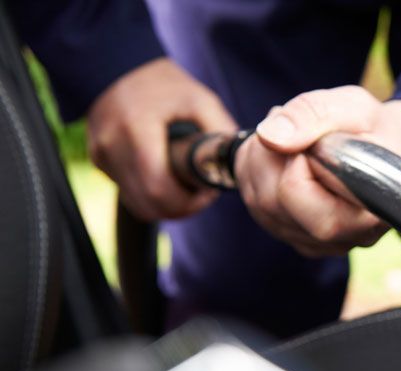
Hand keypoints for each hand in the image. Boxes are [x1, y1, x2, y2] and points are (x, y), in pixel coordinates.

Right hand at [87, 57, 236, 220]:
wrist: (119, 67)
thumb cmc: (166, 85)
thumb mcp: (201, 100)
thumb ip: (220, 131)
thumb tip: (236, 164)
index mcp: (137, 128)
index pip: (159, 189)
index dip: (189, 203)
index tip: (208, 193)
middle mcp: (112, 145)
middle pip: (148, 204)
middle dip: (181, 208)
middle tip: (201, 195)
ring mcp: (101, 154)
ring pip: (138, 205)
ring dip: (166, 205)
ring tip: (186, 187)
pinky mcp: (98, 160)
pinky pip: (128, 194)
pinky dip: (150, 196)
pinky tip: (166, 179)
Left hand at [235, 85, 400, 256]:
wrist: (387, 149)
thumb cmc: (373, 129)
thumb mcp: (352, 107)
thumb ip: (312, 115)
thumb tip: (269, 136)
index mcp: (364, 214)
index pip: (299, 195)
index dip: (295, 159)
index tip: (314, 139)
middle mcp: (341, 239)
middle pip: (271, 202)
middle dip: (270, 156)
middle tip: (295, 129)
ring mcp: (317, 244)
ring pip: (258, 205)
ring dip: (261, 161)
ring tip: (293, 139)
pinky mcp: (297, 238)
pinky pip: (256, 208)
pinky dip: (258, 175)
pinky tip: (284, 157)